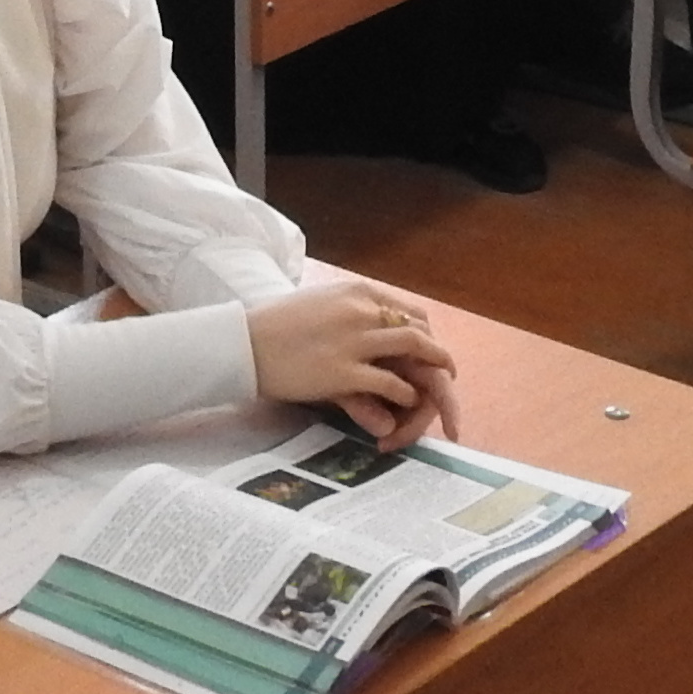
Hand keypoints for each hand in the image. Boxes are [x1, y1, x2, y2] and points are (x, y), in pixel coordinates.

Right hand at [248, 285, 460, 450]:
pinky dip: (405, 393)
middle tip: (448, 371)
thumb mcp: (320, 305)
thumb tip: (372, 328)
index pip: (408, 310)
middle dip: (438, 351)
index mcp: (356, 291)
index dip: (426, 333)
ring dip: (434, 368)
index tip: (431, 350)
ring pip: (413, 347)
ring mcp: (353, 340)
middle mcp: (360, 310)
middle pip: (418, 327)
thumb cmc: (277, 325)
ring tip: (441, 386)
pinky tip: (406, 401)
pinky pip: (390, 383)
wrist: (244, 342)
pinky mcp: (343, 372)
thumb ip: (351, 313)